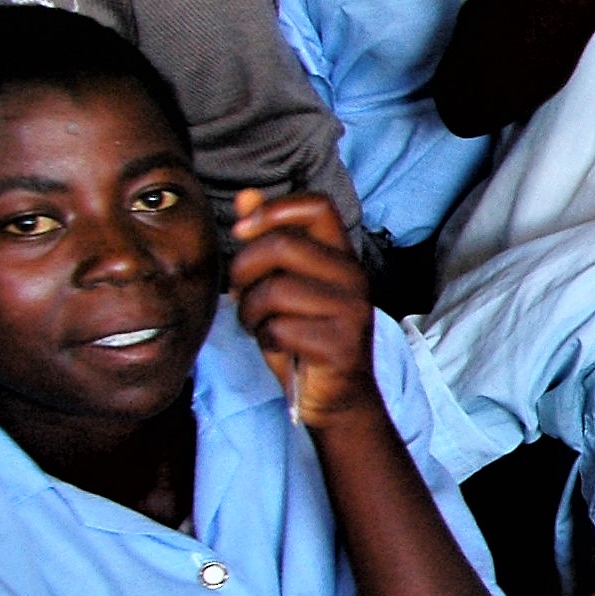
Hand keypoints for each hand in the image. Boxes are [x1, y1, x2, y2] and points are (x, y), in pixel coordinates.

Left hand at [230, 188, 373, 427]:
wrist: (337, 398)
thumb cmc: (305, 338)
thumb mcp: (283, 284)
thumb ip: (269, 241)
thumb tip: (247, 197)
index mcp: (340, 256)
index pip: (317, 206)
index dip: (273, 210)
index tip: (243, 231)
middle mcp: (353, 277)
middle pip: (283, 244)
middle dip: (244, 269)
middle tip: (241, 293)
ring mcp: (350, 310)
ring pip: (275, 290)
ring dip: (250, 312)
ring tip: (258, 324)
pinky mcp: (340, 344)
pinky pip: (280, 328)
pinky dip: (265, 339)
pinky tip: (277, 346)